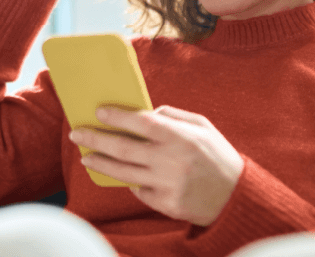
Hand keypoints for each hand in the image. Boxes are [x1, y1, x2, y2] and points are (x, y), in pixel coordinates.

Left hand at [69, 106, 244, 225]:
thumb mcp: (203, 127)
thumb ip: (174, 116)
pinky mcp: (165, 204)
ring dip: (100, 163)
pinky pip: (139, 191)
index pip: (141, 122)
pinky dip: (130, 181)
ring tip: (86, 157)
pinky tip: (123, 174)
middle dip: (96, 139)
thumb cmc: (219, 156)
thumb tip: (146, 111)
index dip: (117, 116)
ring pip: (123, 172)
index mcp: (180, 137)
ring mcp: (167, 184)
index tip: (98, 111)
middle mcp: (171, 161)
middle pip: (123, 148)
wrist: (237, 197)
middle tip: (77, 133)